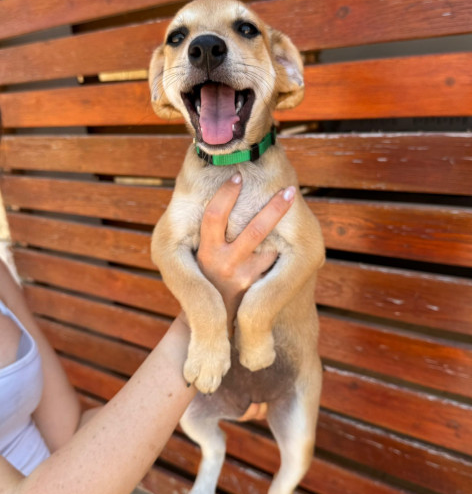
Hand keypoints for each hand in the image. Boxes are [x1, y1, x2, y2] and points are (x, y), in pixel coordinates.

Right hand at [197, 173, 295, 332]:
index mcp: (205, 251)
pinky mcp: (256, 285)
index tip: (238, 175)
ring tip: (291, 198)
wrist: (215, 317)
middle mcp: (222, 263)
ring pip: (272, 247)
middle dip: (274, 208)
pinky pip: (273, 258)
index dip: (226, 194)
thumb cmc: (210, 275)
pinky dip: (279, 244)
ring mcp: (242, 276)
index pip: (214, 216)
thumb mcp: (202, 256)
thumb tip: (227, 188)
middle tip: (289, 189)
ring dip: (281, 221)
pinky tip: (286, 232)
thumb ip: (210, 232)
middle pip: (255, 231)